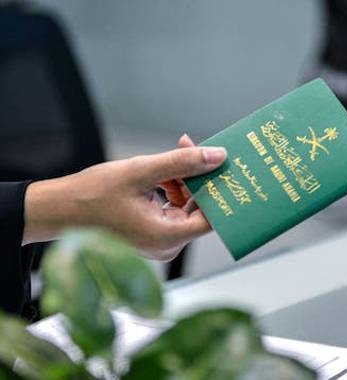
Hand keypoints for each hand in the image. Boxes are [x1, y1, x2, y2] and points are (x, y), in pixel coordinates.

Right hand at [23, 136, 225, 260]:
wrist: (58, 210)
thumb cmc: (91, 196)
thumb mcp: (141, 172)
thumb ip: (182, 163)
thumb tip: (217, 156)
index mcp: (167, 237)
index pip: (212, 217)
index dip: (219, 191)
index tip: (225, 168)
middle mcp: (167, 244)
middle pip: (199, 209)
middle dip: (198, 178)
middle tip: (195, 150)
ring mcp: (160, 240)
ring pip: (186, 206)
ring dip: (184, 180)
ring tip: (175, 155)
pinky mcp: (152, 233)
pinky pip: (172, 209)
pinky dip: (171, 188)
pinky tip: (163, 171)